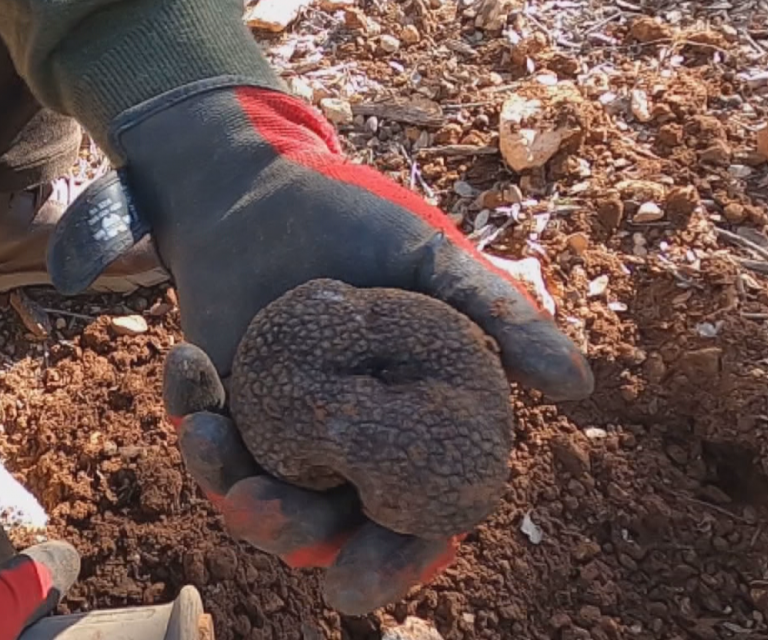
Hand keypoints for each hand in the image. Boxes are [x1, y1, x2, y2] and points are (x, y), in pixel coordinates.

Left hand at [55, 84, 593, 613]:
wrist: (266, 183)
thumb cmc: (360, 221)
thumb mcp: (431, 260)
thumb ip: (498, 315)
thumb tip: (579, 383)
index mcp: (400, 430)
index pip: (405, 519)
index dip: (388, 559)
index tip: (356, 584)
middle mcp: (336, 444)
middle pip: (317, 520)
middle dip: (288, 532)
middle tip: (266, 521)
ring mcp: (271, 426)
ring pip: (248, 487)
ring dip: (225, 480)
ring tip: (216, 453)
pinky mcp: (215, 396)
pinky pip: (198, 422)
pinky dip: (188, 405)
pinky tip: (190, 362)